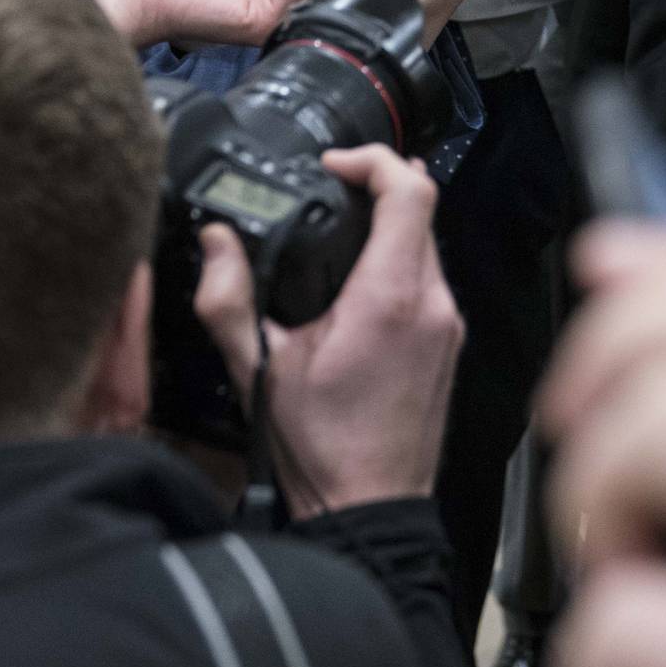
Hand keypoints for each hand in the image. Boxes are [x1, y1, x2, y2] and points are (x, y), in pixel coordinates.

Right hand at [193, 145, 462, 515]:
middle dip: (377, 185)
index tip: (334, 164)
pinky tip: (359, 281)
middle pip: (422, 208)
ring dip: (390, 224)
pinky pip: (431, 278)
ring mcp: (448, 324)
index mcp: (390, 298)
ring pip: (429, 243)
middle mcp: (432, 304)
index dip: (371, 160)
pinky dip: (399, 261)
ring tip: (340, 229)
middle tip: (331, 187)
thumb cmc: (322, 450)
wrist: (370, 507)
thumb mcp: (257, 370)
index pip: (409, 190)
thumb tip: (215, 243)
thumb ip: (228, 299)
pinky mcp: (450, 342)